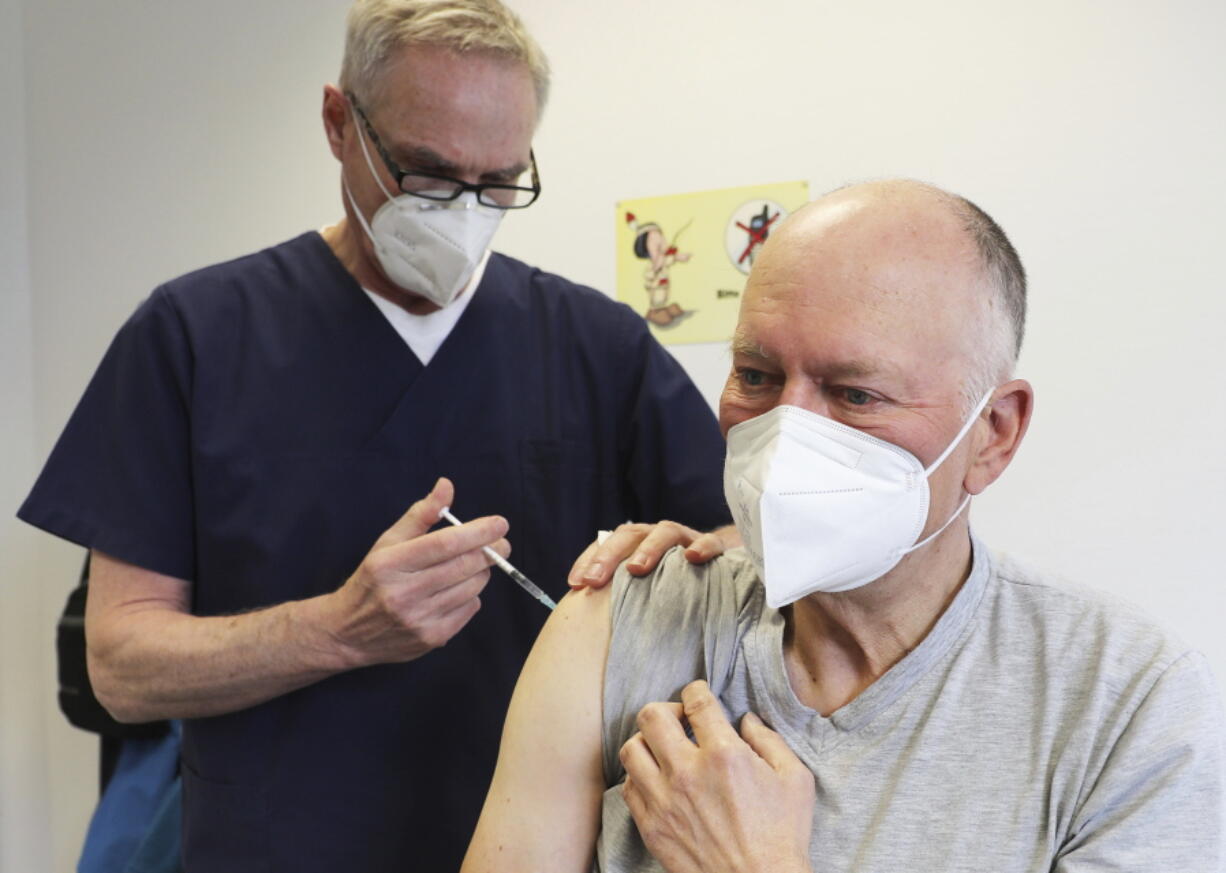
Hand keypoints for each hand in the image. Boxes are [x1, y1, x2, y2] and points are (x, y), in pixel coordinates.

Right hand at [329, 477, 509, 666]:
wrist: (348, 634)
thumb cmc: (373, 580)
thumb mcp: (387, 542)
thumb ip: (420, 514)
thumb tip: (447, 486)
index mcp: (390, 563)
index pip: (444, 544)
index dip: (477, 532)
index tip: (500, 523)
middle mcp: (403, 593)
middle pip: (463, 566)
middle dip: (491, 551)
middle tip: (502, 543)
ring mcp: (419, 620)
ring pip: (471, 588)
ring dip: (481, 572)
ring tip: (473, 565)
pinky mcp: (432, 639)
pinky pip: (469, 609)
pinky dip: (471, 595)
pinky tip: (457, 590)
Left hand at [567, 522, 740, 588]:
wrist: (724, 571)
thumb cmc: (675, 585)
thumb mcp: (647, 592)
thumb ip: (624, 599)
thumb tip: (590, 630)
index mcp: (637, 545)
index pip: (607, 543)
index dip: (589, 560)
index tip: (575, 584)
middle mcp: (657, 538)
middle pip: (629, 535)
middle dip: (609, 556)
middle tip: (594, 580)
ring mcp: (686, 540)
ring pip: (665, 532)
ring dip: (649, 548)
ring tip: (636, 569)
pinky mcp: (716, 547)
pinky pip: (710, 542)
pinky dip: (701, 546)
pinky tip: (693, 558)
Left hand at [620, 680, 814, 872]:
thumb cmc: (782, 836)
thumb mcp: (795, 779)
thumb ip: (769, 740)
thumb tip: (746, 719)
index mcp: (724, 756)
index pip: (696, 703)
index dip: (696, 691)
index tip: (698, 694)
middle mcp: (687, 773)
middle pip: (652, 716)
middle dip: (666, 708)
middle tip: (679, 719)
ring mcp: (664, 802)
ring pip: (631, 749)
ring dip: (647, 741)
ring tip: (663, 748)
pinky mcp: (652, 828)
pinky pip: (629, 787)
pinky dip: (639, 776)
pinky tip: (658, 780)